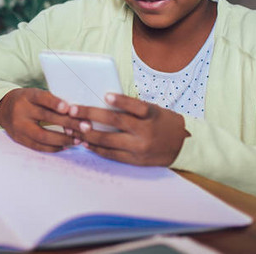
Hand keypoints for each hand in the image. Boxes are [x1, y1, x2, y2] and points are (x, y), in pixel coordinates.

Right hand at [0, 88, 82, 152]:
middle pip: (45, 117)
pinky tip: (67, 146)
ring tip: (79, 139)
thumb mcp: (35, 94)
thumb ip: (51, 101)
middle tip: (86, 127)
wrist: (2, 108)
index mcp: (26, 96)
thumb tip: (76, 112)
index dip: (55, 102)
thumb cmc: (26, 100)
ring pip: (42, 136)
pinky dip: (54, 147)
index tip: (69, 108)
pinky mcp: (19, 139)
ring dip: (63, 139)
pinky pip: (38, 146)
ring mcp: (18, 127)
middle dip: (68, 123)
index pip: (41, 98)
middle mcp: (20, 111)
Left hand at [68, 94, 188, 165]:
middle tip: (72, 110)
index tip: (105, 95)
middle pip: (116, 122)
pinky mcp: (136, 161)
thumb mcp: (153, 110)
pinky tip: (85, 142)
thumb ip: (132, 107)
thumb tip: (101, 102)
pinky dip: (97, 149)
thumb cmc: (162, 122)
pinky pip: (112, 155)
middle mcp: (146, 132)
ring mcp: (140, 148)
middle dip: (91, 115)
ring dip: (88, 134)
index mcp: (151, 115)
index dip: (121, 101)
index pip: (136, 106)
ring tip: (73, 128)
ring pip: (109, 141)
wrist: (183, 146)